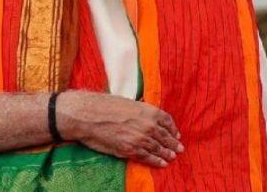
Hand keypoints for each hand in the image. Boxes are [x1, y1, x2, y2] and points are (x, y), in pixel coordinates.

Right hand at [56, 90, 183, 167]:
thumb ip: (138, 109)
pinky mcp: (130, 149)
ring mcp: (140, 138)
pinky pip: (148, 157)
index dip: (173, 129)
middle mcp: (148, 125)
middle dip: (173, 143)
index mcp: (148, 110)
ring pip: (158, 148)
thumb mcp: (126, 102)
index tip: (176, 134)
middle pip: (166, 136)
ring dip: (167, 153)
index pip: (167, 121)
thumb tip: (143, 112)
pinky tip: (162, 163)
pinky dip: (156, 161)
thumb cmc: (103, 105)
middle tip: (178, 148)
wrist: (87, 115)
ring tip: (171, 157)